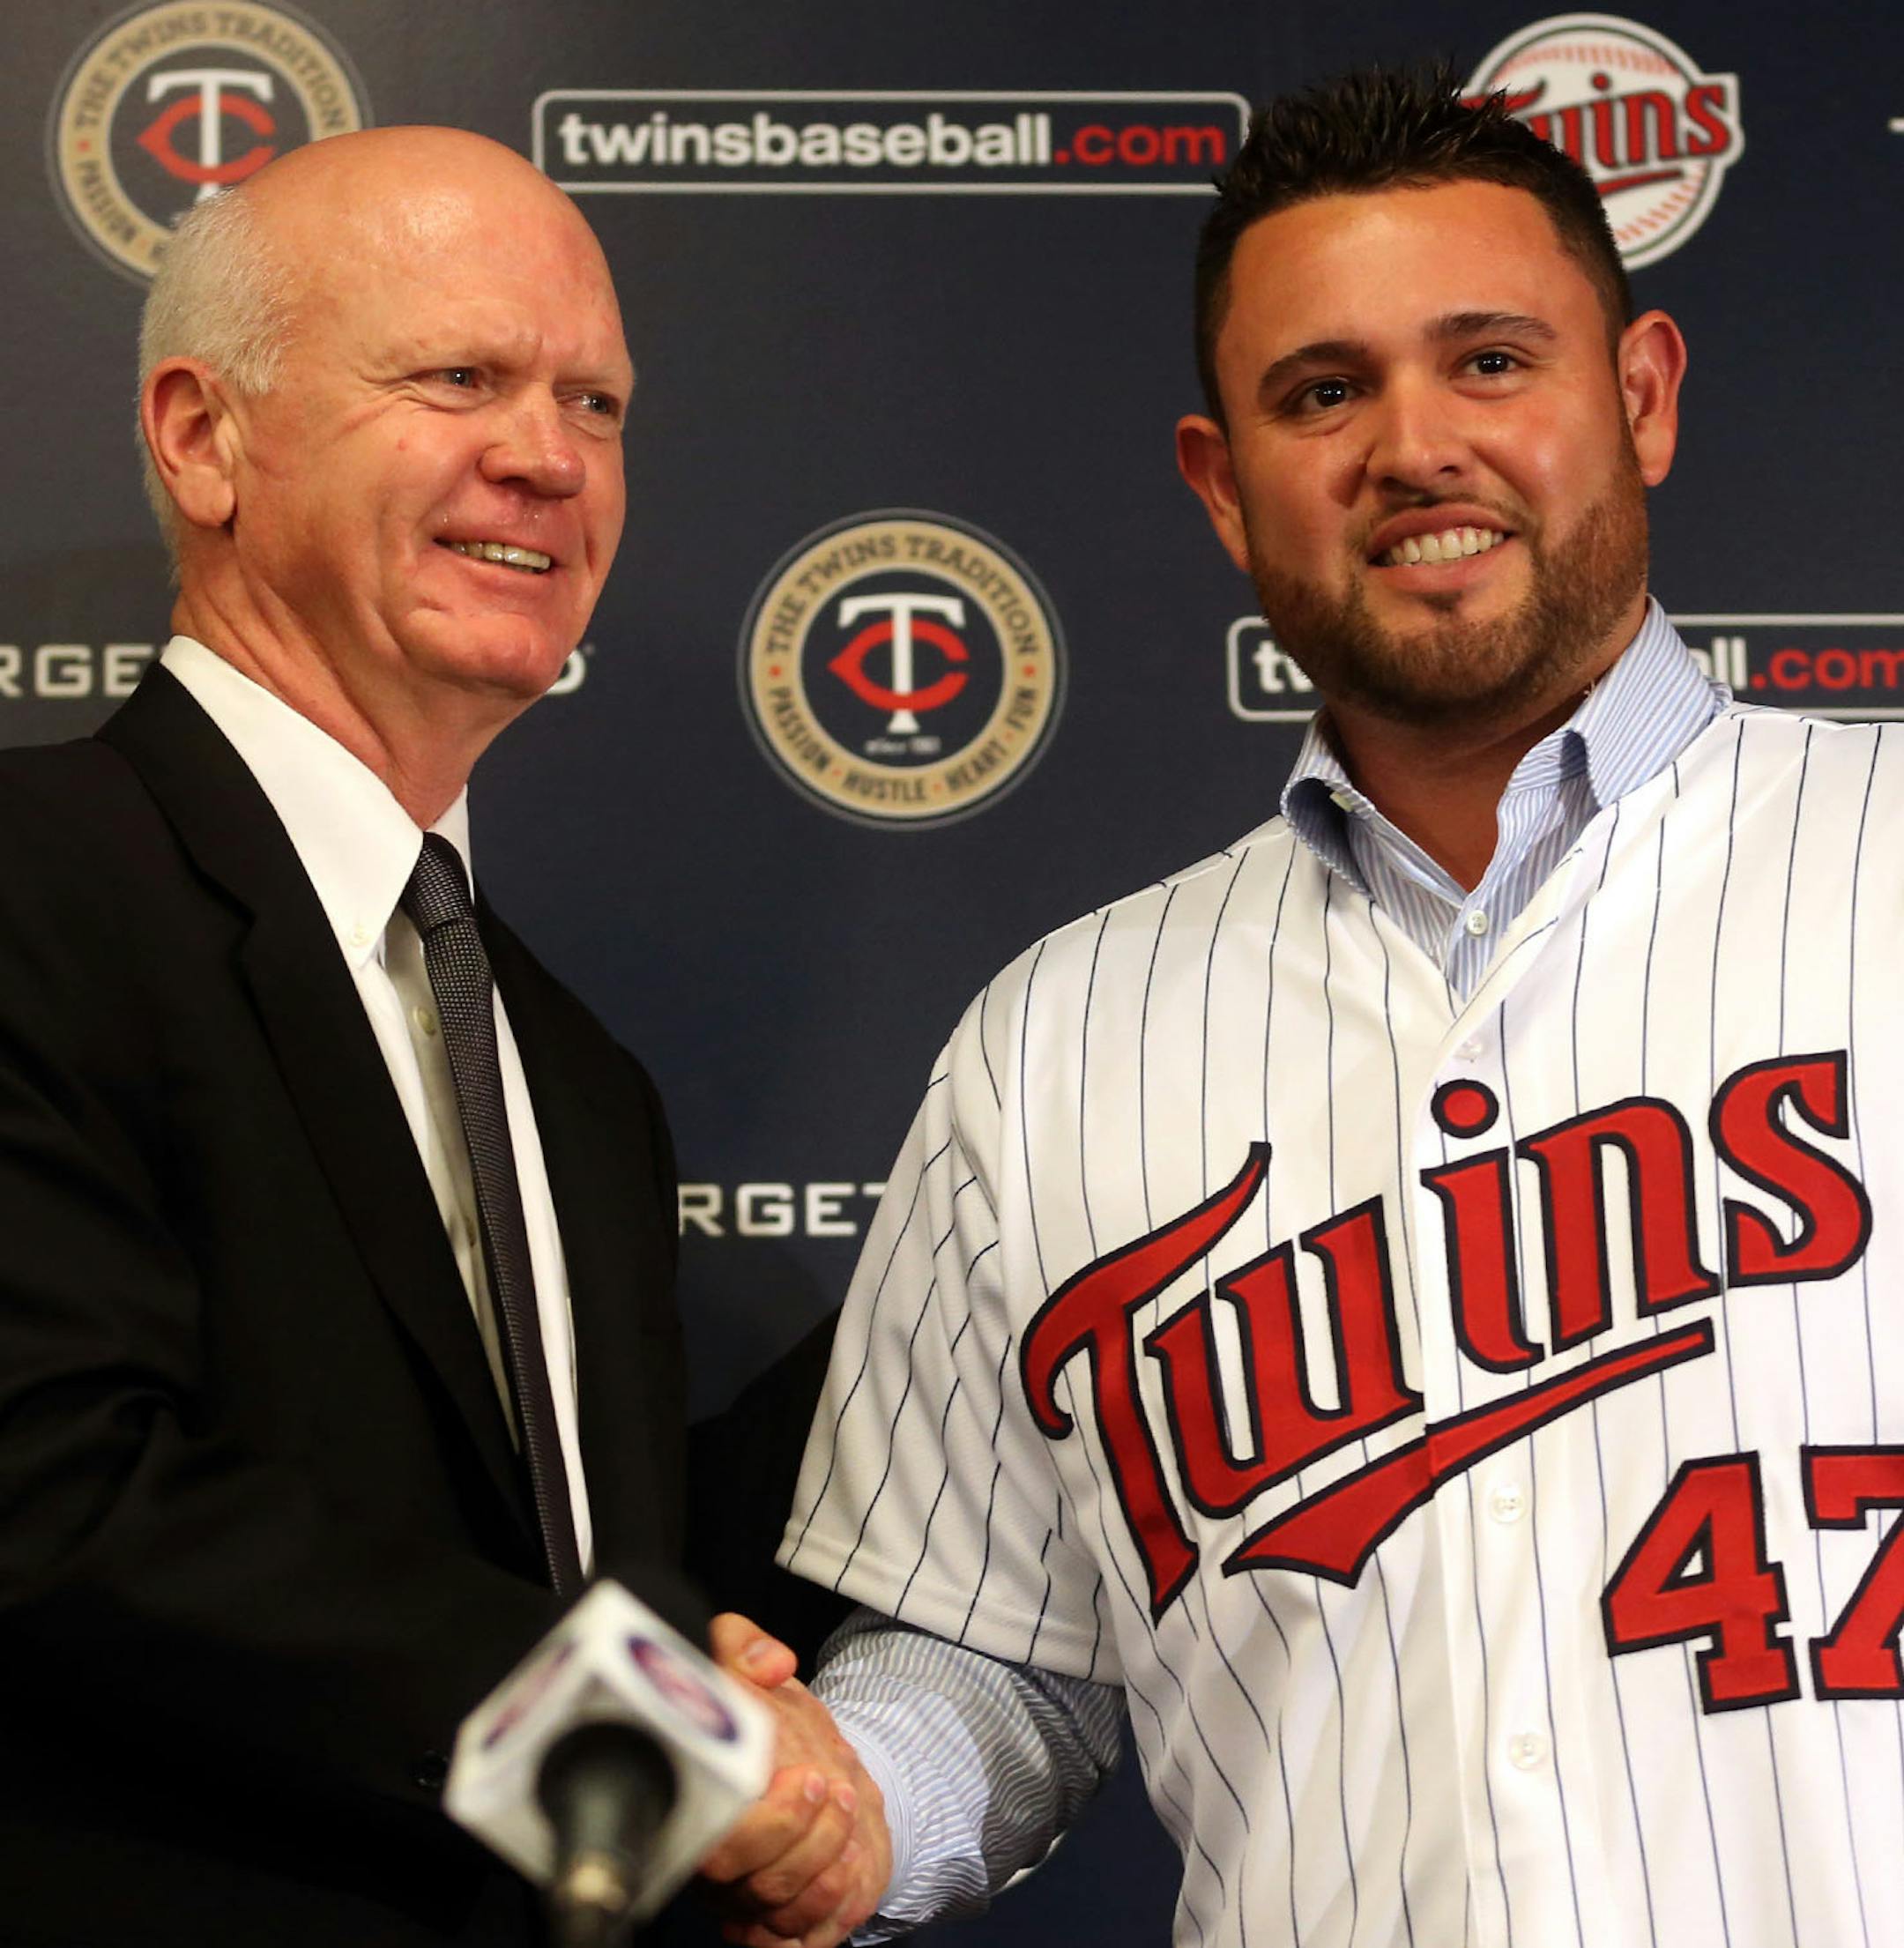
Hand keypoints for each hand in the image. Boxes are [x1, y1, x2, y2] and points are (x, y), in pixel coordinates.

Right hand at [697, 1613, 892, 1947]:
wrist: (798, 1749)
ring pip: (778, 1911)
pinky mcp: (778, 1915)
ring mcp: (742, 1895)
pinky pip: (798, 1938)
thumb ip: (742, 1645)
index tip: (807, 1777)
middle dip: (805, 1841)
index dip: (765, 1825)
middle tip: (831, 1787)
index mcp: (693, 1808)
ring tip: (848, 1808)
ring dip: (825, 1865)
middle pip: (749, 1885)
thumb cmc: (760, 1710)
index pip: (713, 1846)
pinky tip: (850, 1860)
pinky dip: (830, 1909)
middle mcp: (711, 1862)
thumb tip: (771, 1661)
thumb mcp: (743, 1658)